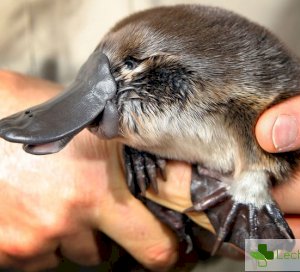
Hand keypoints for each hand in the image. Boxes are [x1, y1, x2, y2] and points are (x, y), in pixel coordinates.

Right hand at [0, 71, 177, 270]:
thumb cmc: (28, 109)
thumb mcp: (87, 123)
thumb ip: (120, 152)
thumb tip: (157, 166)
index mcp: (100, 183)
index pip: (157, 243)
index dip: (169, 250)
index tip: (173, 249)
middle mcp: (72, 215)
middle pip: (115, 256)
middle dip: (124, 242)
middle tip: (119, 222)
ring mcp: (38, 237)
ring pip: (77, 252)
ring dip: (78, 233)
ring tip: (62, 197)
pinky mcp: (9, 250)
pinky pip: (42, 257)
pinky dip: (44, 239)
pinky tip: (34, 206)